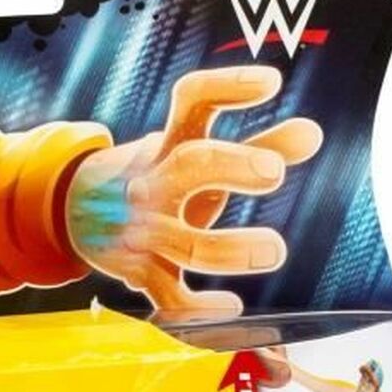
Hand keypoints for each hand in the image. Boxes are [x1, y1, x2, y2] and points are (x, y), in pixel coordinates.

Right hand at [65, 65, 320, 319]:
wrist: (77, 210)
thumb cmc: (162, 178)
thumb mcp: (199, 158)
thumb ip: (260, 148)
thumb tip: (314, 133)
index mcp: (170, 144)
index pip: (192, 99)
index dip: (228, 87)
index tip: (272, 83)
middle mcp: (154, 182)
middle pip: (190, 166)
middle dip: (231, 167)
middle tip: (274, 173)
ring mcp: (144, 229)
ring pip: (187, 243)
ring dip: (231, 249)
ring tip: (274, 251)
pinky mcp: (139, 271)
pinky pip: (170, 295)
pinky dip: (200, 308)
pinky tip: (231, 307)